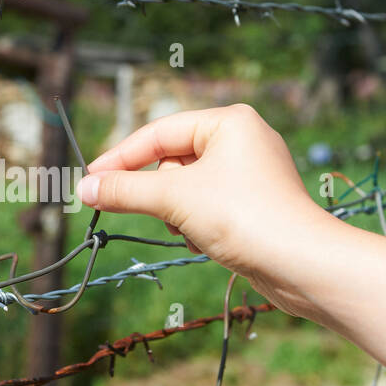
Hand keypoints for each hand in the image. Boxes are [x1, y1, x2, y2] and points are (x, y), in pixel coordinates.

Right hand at [76, 104, 337, 313]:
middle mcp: (243, 139)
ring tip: (193, 231)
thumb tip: (83, 189)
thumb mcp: (173, 198)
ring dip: (178, 213)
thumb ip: (124, 190)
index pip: (159, 132)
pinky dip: (198, 224)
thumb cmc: (242, 217)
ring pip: (188, 188)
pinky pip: (208, 206)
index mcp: (229, 121)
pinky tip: (208, 243)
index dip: (120, 158)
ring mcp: (252, 173)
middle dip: (159, 192)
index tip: (89, 182)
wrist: (301, 264)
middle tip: (150, 211)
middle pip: (173, 160)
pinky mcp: (256, 204)